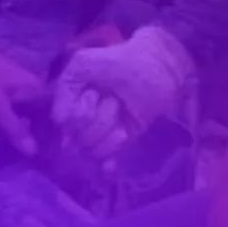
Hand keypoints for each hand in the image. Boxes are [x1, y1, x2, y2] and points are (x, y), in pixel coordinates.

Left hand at [0, 18, 46, 157]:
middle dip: (38, 137)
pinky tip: (7, 140)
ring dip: (23, 132)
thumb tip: (34, 153)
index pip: (53, 116)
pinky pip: (11, 112)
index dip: (54, 136)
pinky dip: (10, 125)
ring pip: (25, 115)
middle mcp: (30, 88)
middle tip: (39, 161)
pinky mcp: (0, 92)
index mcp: (36, 88)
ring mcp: (15, 89)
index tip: (54, 156)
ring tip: (25, 156)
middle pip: (39, 117)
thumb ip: (15, 129)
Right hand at [51, 25, 195, 162]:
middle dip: (99, 120)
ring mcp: (100, 128)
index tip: (94, 94)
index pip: (63, 120)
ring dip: (110, 133)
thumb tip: (60, 121)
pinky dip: (106, 163)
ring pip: (92, 150)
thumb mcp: (88, 63)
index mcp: (72, 94)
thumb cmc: (130, 61)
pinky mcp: (118, 139)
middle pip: (78, 137)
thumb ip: (67, 83)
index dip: (79, 112)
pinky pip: (104, 159)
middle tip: (114, 100)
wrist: (167, 71)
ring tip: (123, 113)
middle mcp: (82, 113)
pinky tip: (111, 165)